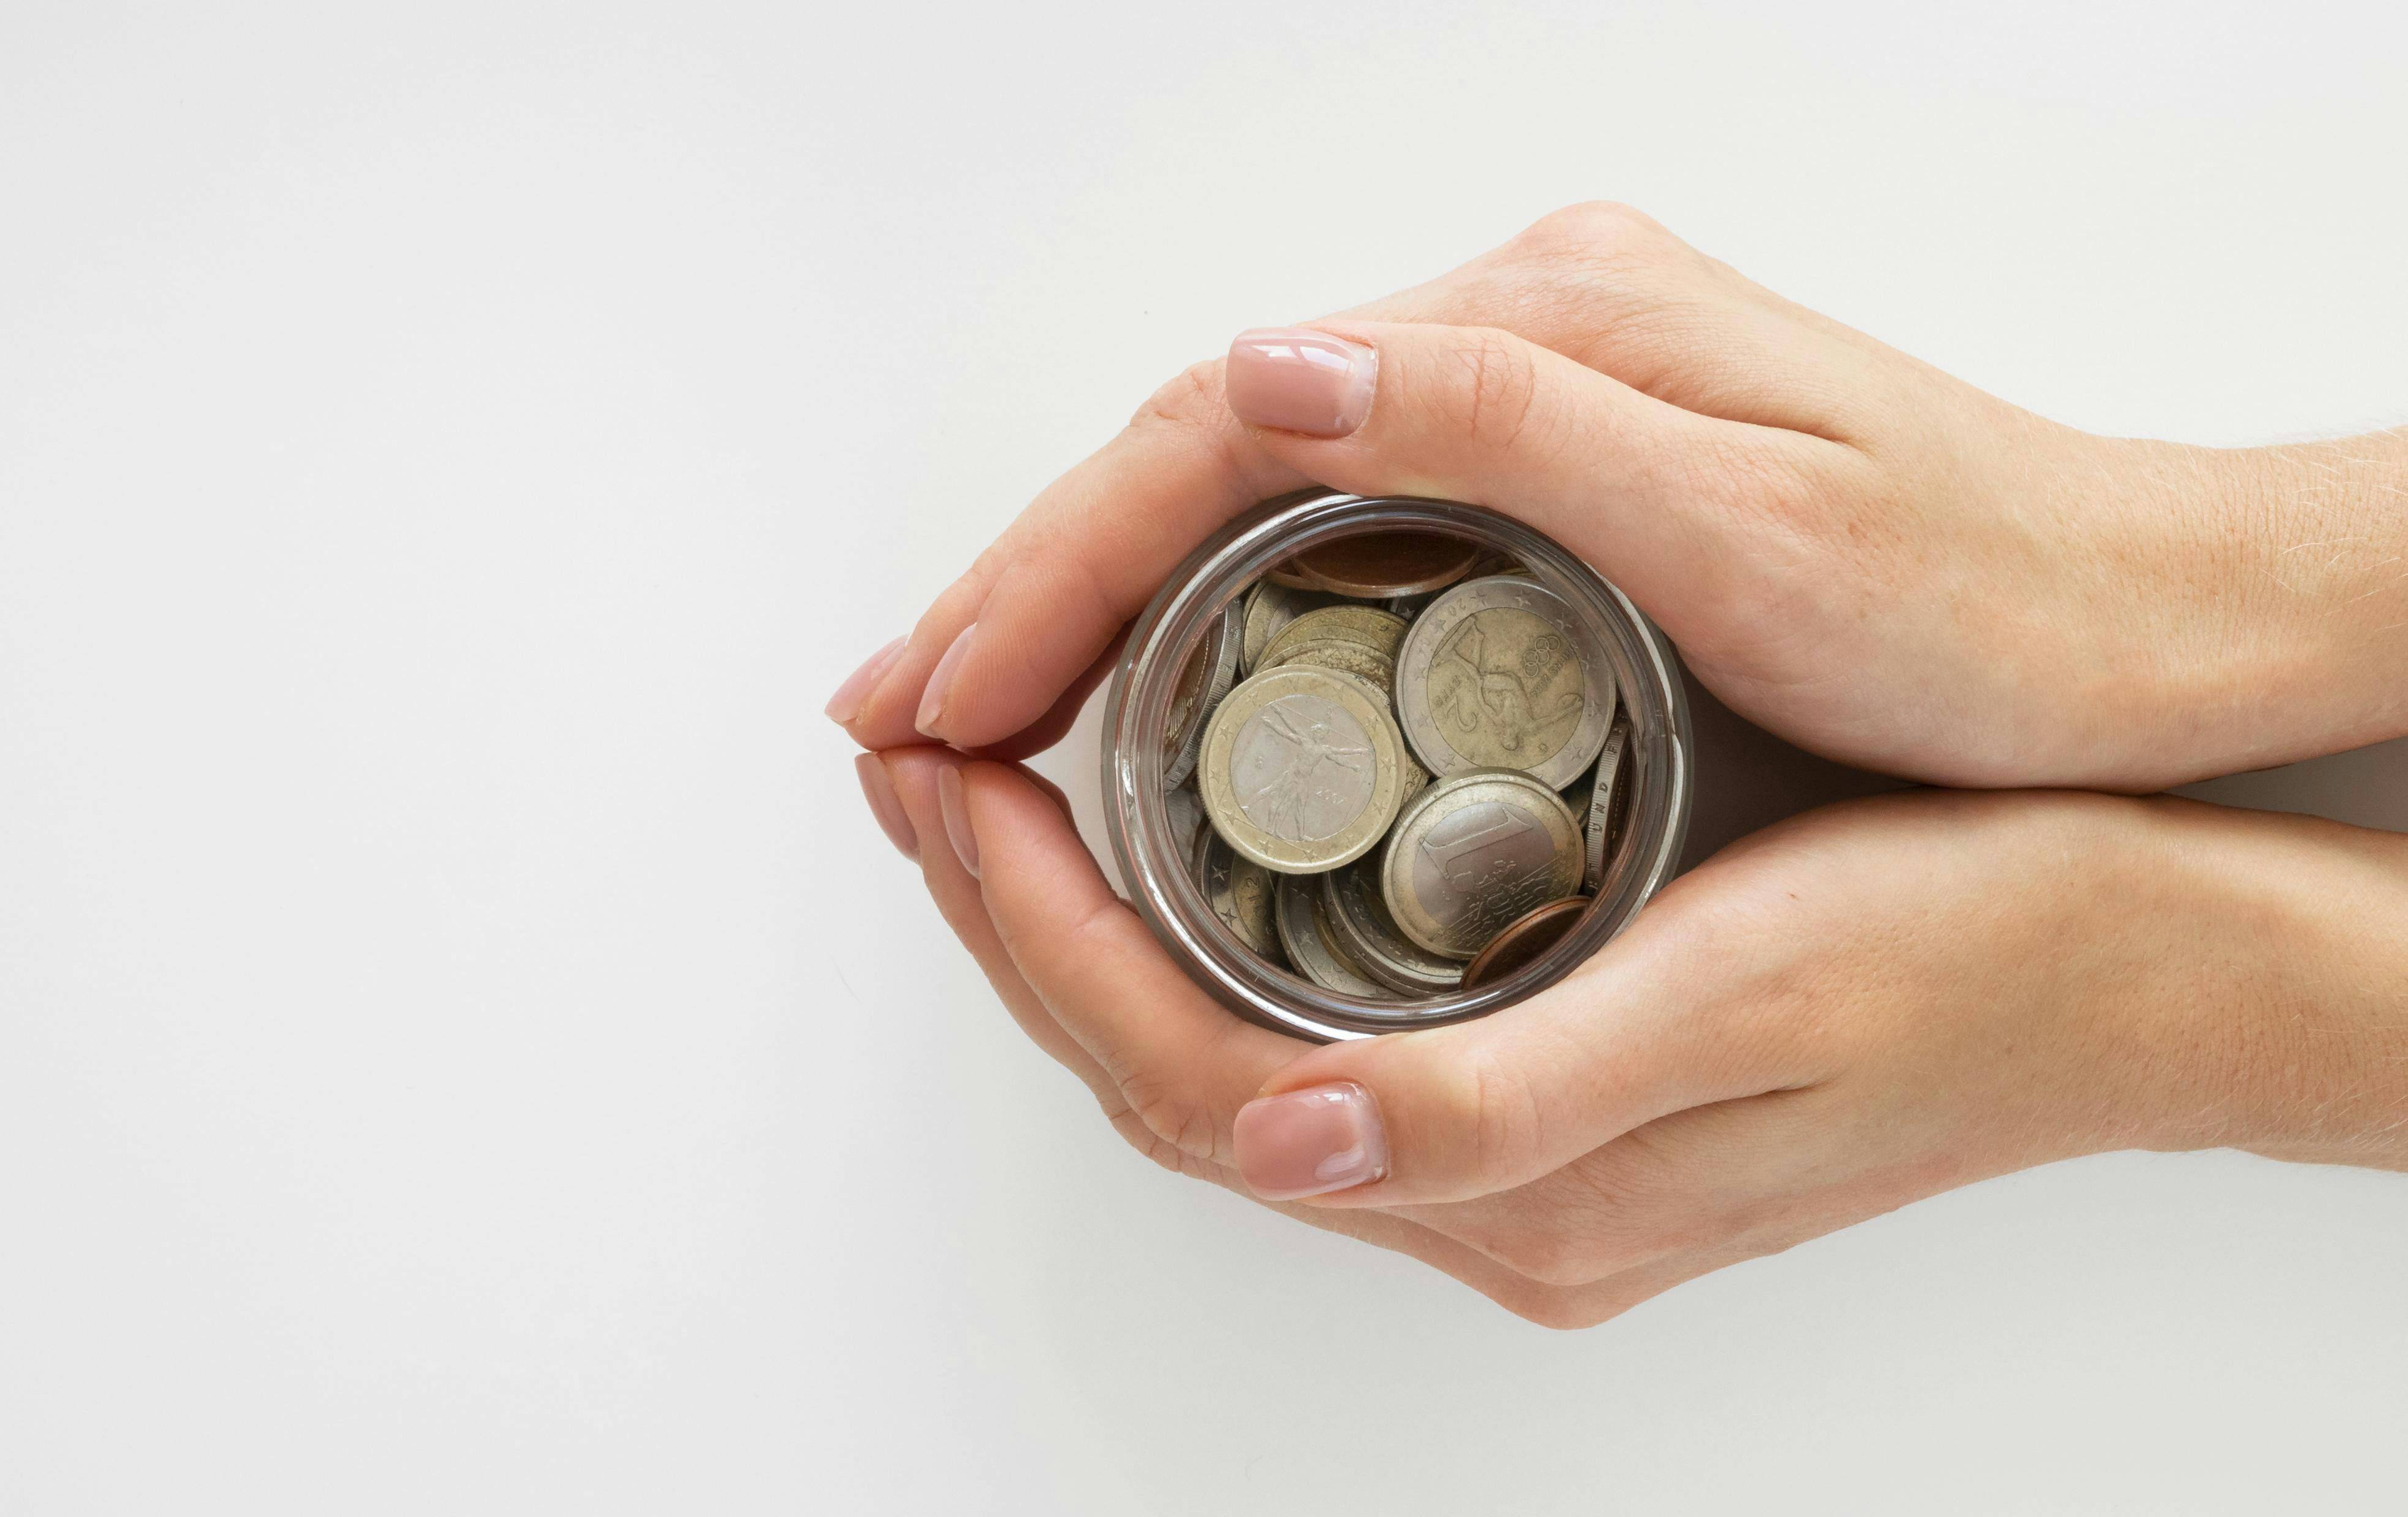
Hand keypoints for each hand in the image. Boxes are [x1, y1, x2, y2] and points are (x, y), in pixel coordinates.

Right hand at [825, 202, 2407, 788]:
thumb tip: (1267, 365)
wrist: (2142, 617)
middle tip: (893, 725)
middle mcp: (1503, 342)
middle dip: (1022, 591)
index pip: (1219, 432)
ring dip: (1079, 608)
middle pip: (1193, 454)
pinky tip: (1129, 693)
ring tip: (962, 724)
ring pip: (1228, 495)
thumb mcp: (1759, 522)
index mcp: (1535, 330)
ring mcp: (1513, 405)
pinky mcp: (1534, 474)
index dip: (1056, 564)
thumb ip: (1511, 427)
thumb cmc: (1985, 595)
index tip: (945, 691)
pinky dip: (1186, 617)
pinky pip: (1299, 534)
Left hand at [856, 749, 2407, 1324]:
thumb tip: (1282, 1138)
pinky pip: (1296, 1033)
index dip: (1040, 936)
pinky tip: (1161, 842)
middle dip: (1015, 923)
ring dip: (1081, 926)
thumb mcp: (1750, 995)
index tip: (955, 785)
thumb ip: (1508, 1098)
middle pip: (1163, 1077)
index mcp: (1518, 1193)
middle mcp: (1486, 1198)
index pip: (1183, 1078)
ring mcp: (1506, 1159)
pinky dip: (1188, 937)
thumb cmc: (1974, 956)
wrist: (2136, 973)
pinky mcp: (1538, 1101)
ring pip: (1212, 1055)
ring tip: (994, 789)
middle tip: (921, 762)